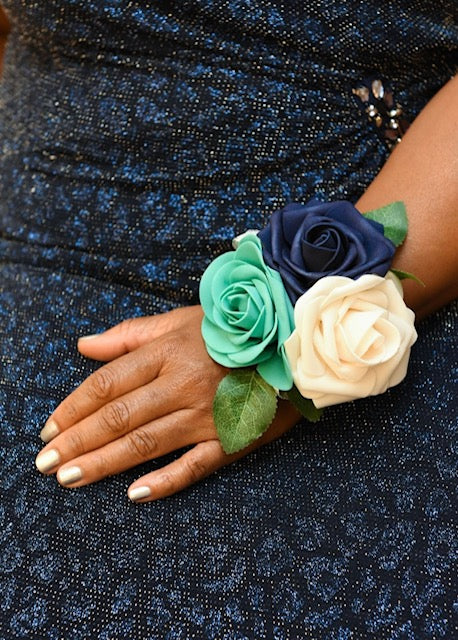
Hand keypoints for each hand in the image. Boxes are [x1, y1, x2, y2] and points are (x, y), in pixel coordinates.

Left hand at [35, 306, 299, 501]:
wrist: (291, 343)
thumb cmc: (230, 330)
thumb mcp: (179, 321)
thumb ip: (129, 334)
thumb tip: (83, 345)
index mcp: (167, 352)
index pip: (108, 383)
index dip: (74, 407)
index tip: (48, 429)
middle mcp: (182, 384)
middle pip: (118, 417)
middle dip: (77, 441)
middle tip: (45, 463)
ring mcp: (206, 414)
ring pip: (145, 443)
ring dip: (104, 463)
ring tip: (69, 478)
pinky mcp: (231, 438)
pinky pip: (195, 464)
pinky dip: (165, 481)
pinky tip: (134, 494)